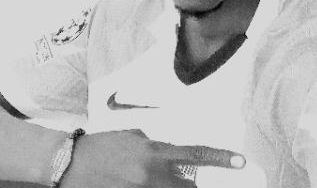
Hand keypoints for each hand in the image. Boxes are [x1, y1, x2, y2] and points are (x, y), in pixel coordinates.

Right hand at [61, 129, 244, 187]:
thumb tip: (169, 154)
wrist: (73, 163)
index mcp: (154, 152)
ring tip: (169, 181)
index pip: (195, 155)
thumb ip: (155, 145)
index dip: (220, 158)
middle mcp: (152, 175)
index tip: (240, 161)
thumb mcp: (133, 136)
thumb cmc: (104, 144)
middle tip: (201, 184)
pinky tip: (147, 185)